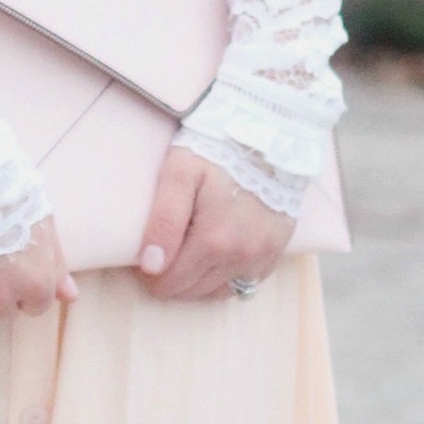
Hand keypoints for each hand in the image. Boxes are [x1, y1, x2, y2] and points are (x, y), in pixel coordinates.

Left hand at [136, 148, 293, 301]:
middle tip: (164, 252)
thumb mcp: (180, 172)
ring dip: (197, 280)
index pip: (170, 284)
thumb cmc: (218, 149)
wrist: (271, 131)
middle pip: (191, 291)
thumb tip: (152, 265)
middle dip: (172, 278)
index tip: (147, 257)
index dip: (152, 275)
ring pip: (216, 292)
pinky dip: (225, 277)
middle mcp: (240, 256)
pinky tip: (216, 257)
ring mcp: (261, 257)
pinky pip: (245, 284)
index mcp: (214, 241)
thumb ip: (163, 219)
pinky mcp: (276, 252)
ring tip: (188, 252)